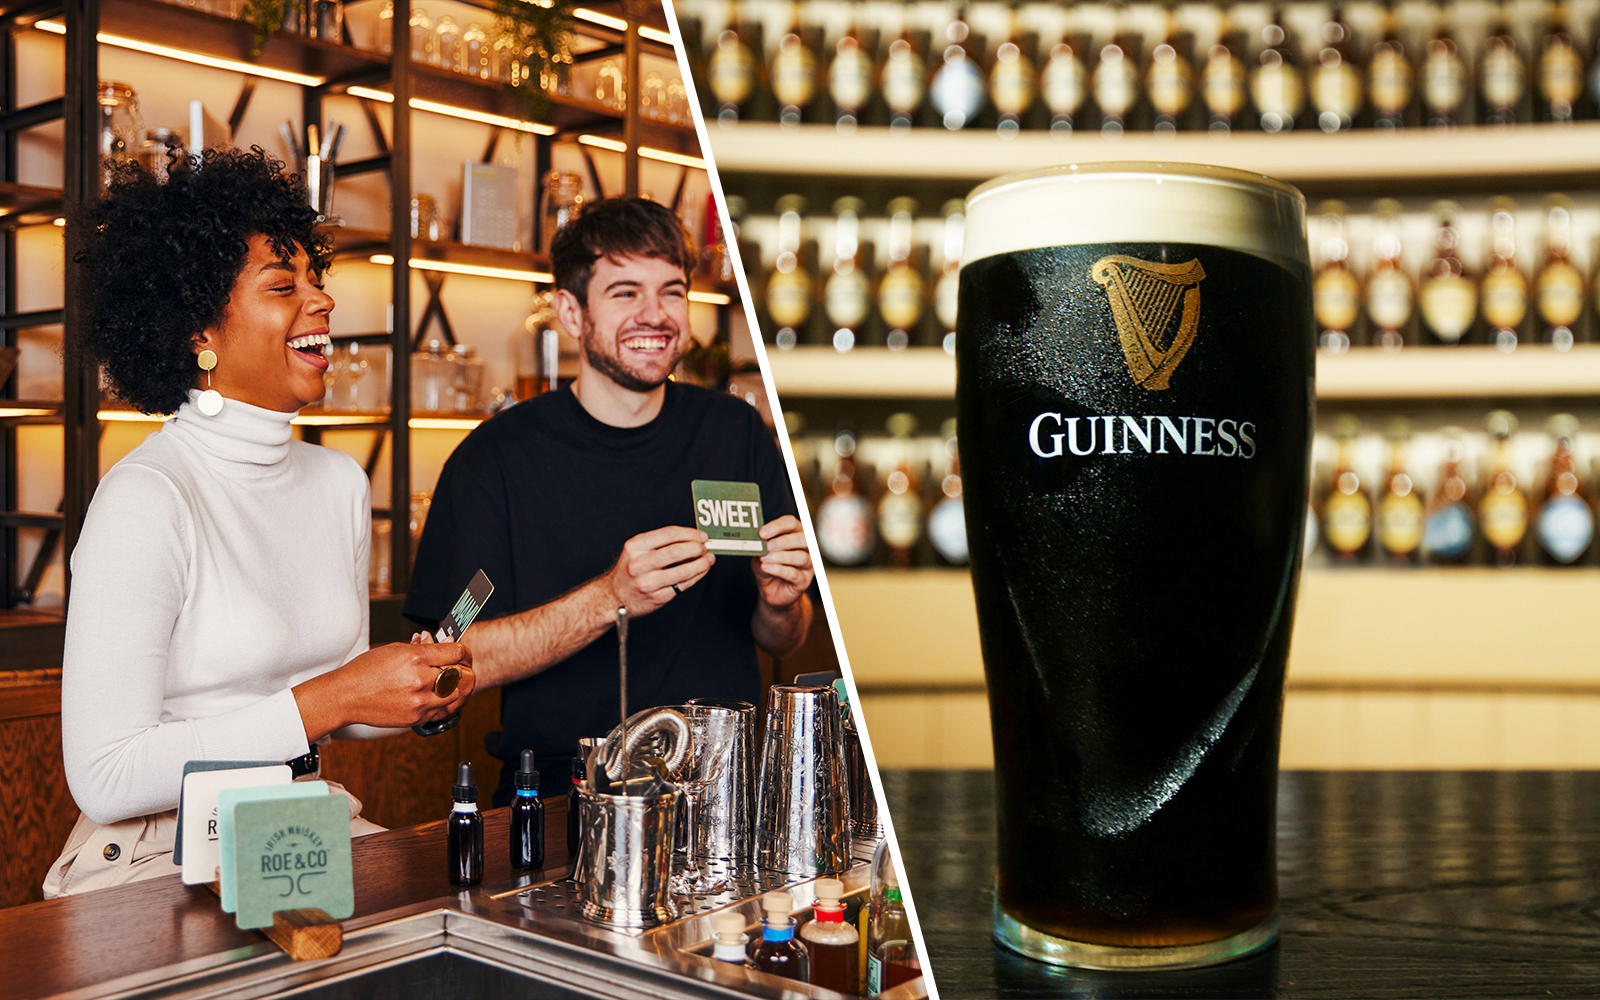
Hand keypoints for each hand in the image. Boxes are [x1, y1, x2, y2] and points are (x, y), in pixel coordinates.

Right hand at [324, 640, 474, 728]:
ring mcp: (418, 701)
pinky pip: (443, 712)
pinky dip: (447, 704)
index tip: (461, 651)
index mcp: (414, 657)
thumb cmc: (364, 671)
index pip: (454, 652)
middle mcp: (419, 679)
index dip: (462, 650)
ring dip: (457, 688)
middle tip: (459, 667)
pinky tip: (443, 697)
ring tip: (452, 683)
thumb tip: (441, 644)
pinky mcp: (415, 718)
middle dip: (462, 669)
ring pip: (456, 695)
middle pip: (459, 674)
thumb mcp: (394, 650)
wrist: (345, 697)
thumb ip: (421, 648)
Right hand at [606, 525, 713, 616]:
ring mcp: (648, 582)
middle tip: (704, 547)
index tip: (700, 535)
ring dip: (701, 564)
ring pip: (683, 571)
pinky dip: (696, 576)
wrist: (615, 596)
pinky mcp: (657, 597)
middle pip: (676, 551)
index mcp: (635, 547)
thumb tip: (692, 538)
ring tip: (707, 559)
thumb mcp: (637, 550)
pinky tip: (700, 571)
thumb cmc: (630, 571)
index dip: (689, 533)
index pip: (668, 534)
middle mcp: (639, 564)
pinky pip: (683, 585)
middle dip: (697, 548)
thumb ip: (660, 543)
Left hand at [753, 515, 813, 610]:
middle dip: (783, 541)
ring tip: (764, 559)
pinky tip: (766, 567)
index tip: (762, 533)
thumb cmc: (767, 566)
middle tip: (768, 546)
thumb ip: (760, 546)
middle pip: (802, 538)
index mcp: (795, 534)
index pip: (791, 523)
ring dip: (781, 557)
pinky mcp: (804, 581)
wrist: (770, 590)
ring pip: (801, 557)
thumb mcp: (760, 553)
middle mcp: (806, 547)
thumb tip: (757, 540)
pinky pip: (794, 574)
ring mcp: (808, 565)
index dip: (777, 526)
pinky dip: (779, 570)